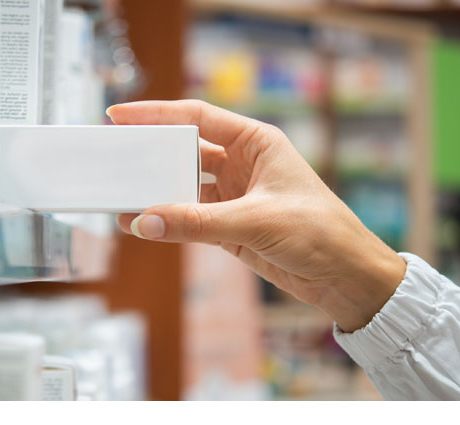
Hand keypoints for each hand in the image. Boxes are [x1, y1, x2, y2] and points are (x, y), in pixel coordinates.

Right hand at [108, 100, 405, 331]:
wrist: (346, 276)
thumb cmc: (320, 232)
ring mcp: (234, 195)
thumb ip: (198, 222)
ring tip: (119, 195)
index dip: (156, 114)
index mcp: (256, 142)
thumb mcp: (257, 221)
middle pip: (184, 151)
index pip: (197, 118)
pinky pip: (188, 218)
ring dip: (154, 192)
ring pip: (183, 187)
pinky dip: (165, 221)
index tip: (120, 116)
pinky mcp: (230, 226)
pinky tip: (140, 223)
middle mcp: (242, 164)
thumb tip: (146, 221)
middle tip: (113, 158)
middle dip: (149, 155)